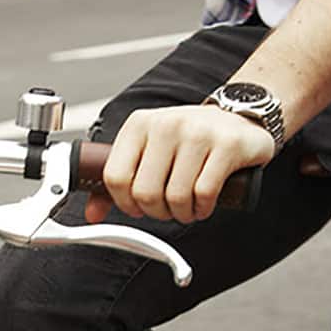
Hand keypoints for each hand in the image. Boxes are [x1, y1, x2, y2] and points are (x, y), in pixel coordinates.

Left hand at [86, 105, 275, 224]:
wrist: (238, 116)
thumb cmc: (188, 139)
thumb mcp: (149, 149)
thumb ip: (120, 180)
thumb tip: (92, 214)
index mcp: (139, 124)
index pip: (115, 176)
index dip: (124, 203)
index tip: (137, 208)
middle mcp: (166, 124)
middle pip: (144, 192)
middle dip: (156, 213)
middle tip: (167, 211)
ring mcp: (198, 133)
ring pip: (175, 196)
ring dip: (181, 214)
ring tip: (187, 209)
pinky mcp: (227, 146)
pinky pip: (204, 193)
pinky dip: (202, 209)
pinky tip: (203, 205)